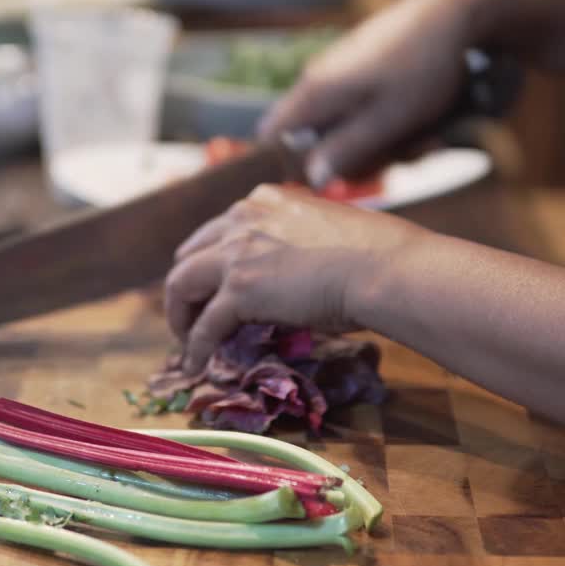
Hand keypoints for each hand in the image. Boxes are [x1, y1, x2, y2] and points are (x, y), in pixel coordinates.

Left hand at [164, 184, 420, 372]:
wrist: (384, 267)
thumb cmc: (376, 253)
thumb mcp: (326, 233)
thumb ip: (299, 244)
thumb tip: (299, 277)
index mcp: (264, 201)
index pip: (219, 230)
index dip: (210, 261)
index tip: (212, 283)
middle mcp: (242, 218)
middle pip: (190, 255)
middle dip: (187, 286)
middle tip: (191, 314)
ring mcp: (236, 253)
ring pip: (181, 284)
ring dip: (180, 315)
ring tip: (186, 340)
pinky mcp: (238, 289)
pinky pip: (204, 325)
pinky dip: (195, 346)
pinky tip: (195, 364)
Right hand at [259, 0, 476, 185]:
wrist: (456, 14)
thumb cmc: (421, 68)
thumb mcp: (387, 121)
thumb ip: (345, 151)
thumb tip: (311, 179)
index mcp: (315, 91)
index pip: (271, 138)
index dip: (292, 167)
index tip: (330, 181)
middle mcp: (319, 80)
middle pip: (315, 140)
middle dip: (356, 159)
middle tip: (397, 160)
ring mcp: (341, 74)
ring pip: (347, 128)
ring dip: (384, 144)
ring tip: (425, 139)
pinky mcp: (363, 71)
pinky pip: (366, 111)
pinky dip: (392, 124)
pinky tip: (425, 123)